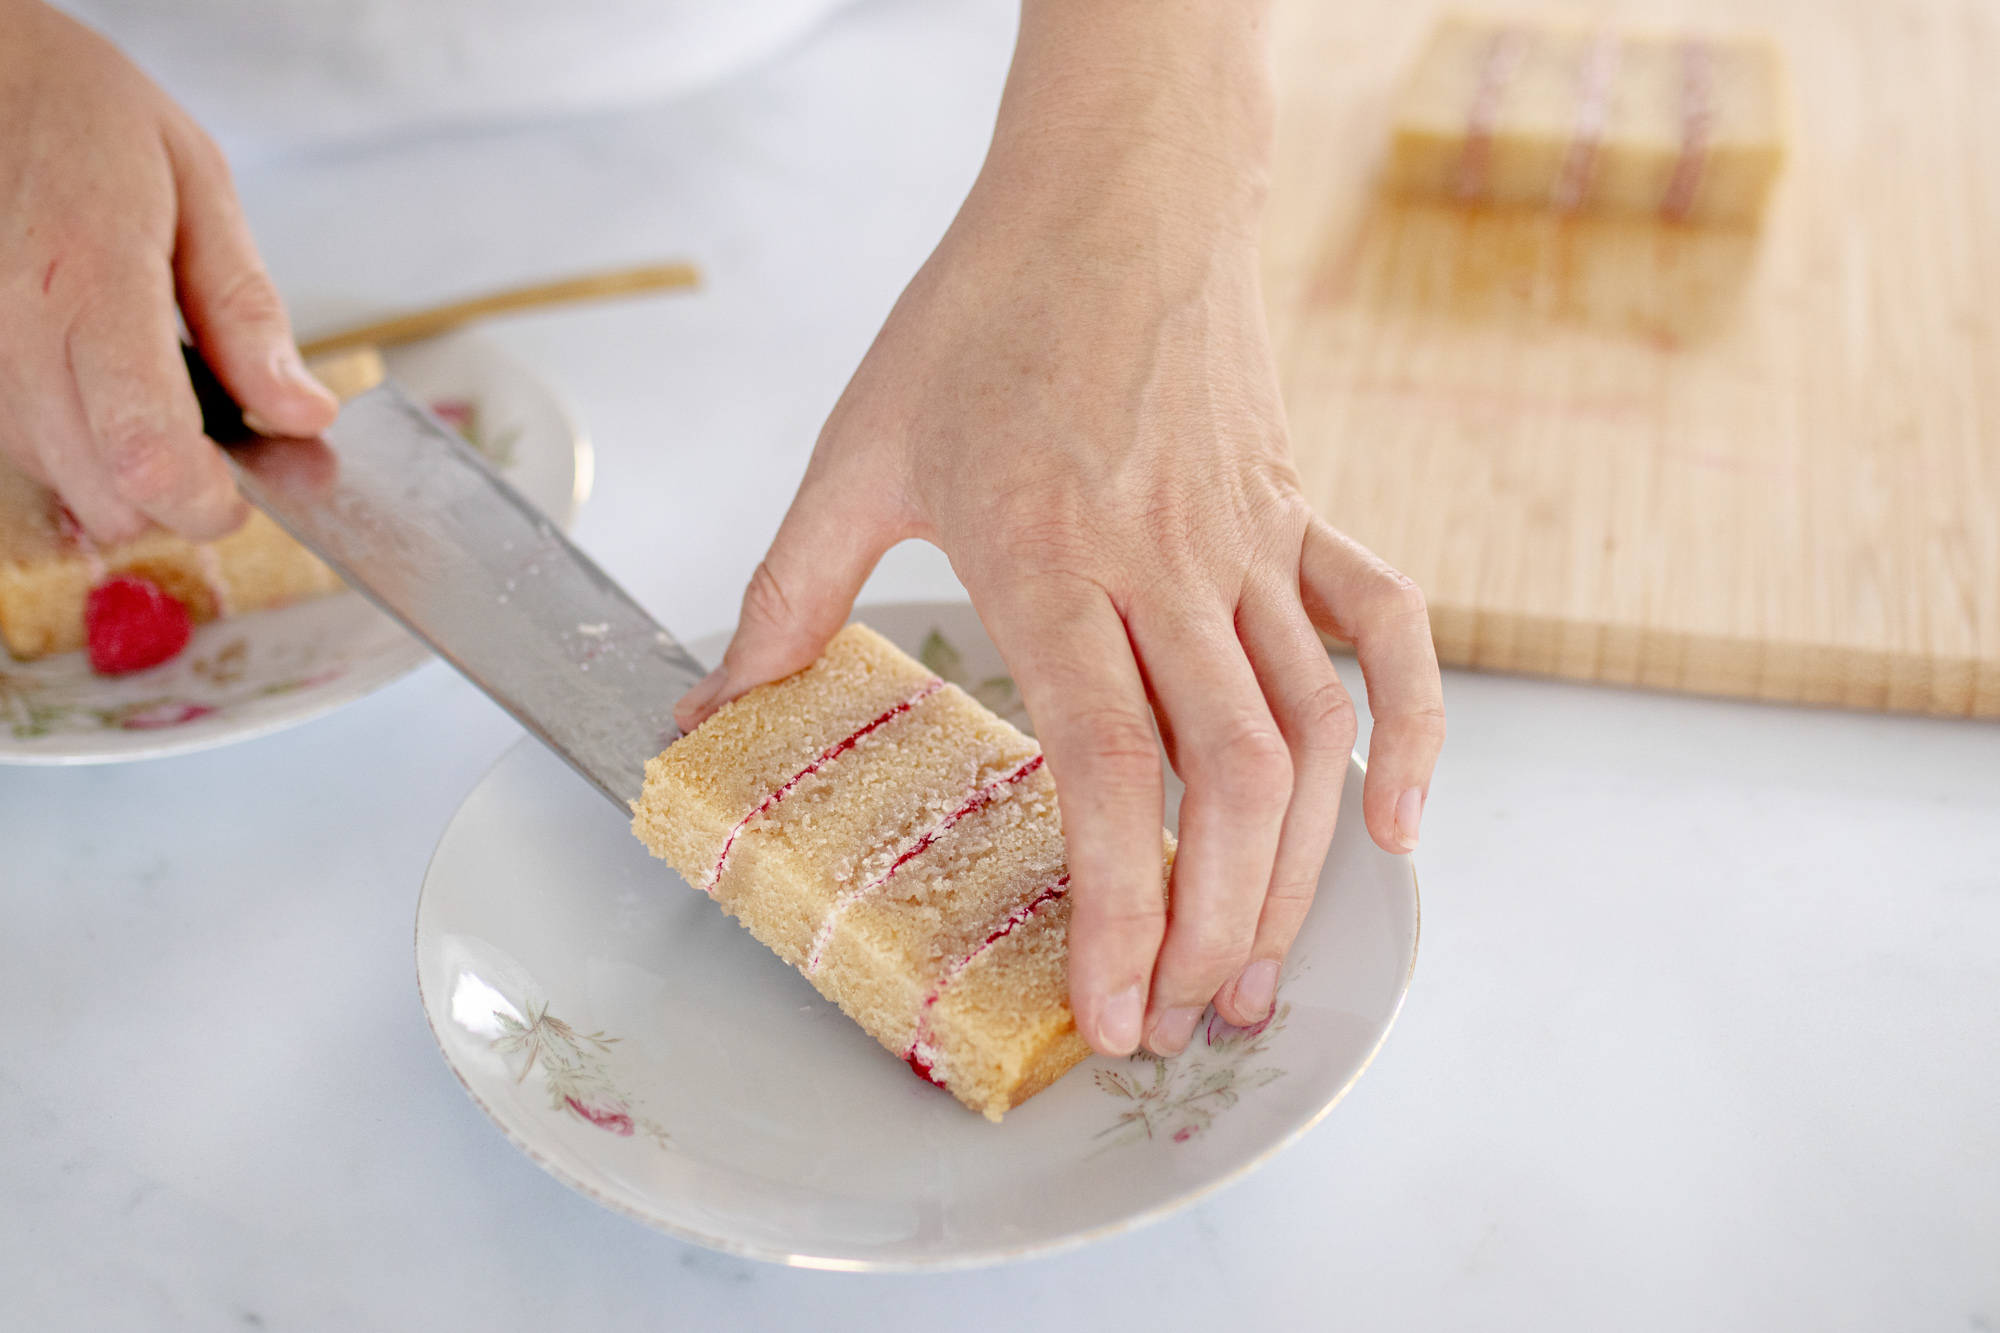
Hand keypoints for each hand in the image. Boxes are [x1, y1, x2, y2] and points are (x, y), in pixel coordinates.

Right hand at [0, 0, 334, 543]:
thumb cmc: (86, 118)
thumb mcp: (198, 188)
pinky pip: (25, 447)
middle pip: (105, 493)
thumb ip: (249, 312)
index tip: (246, 492)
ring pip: (63, 481)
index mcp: (93, 281)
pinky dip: (78, 441)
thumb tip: (304, 414)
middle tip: (218, 445)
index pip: (146, 454)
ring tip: (154, 385)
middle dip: (176, 495)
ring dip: (123, 468)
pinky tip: (102, 380)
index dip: (208, 502)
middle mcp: (18, 330)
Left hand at [678, 0, 1444, 1057]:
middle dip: (1208, 925)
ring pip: (1312, 731)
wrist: (1114, 192)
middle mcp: (1168, 562)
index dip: (1119, 901)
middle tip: (1172, 1025)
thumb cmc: (986, 309)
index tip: (1107, 1006)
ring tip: (1255, 975)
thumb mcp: (859, 446)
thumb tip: (719, 710)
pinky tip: (1395, 827)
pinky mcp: (1301, 515)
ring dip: (1296, 870)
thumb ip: (791, 589)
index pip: (1109, 763)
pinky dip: (1410, 730)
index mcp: (1050, 552)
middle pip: (1227, 776)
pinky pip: (1389, 631)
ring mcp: (1252, 541)